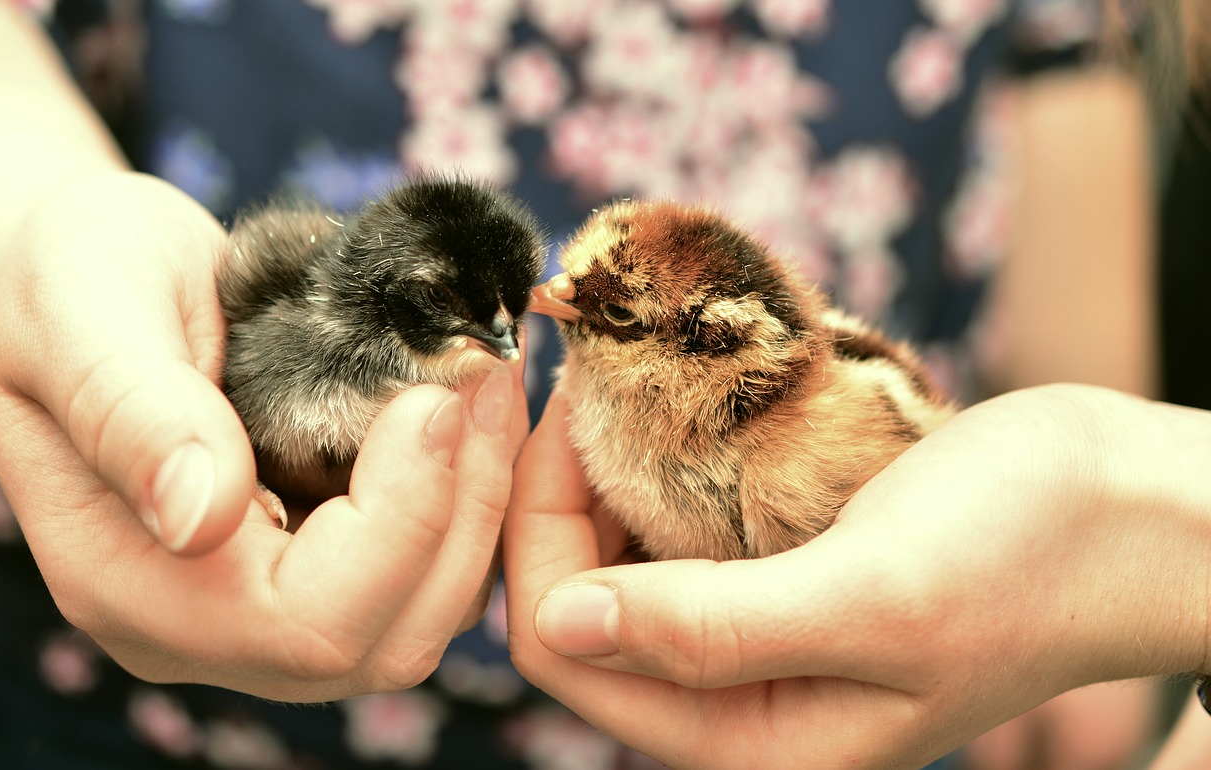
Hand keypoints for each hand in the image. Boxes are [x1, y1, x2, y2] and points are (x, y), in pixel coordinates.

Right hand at [0, 171, 525, 701]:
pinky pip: (430, 572)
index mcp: (127, 584)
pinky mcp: (320, 571)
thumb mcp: (80, 304)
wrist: (89, 278)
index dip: (397, 524)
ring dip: (481, 499)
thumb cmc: (71, 276)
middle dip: (462, 507)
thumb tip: (203, 518)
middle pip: (386, 636)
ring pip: (426, 612)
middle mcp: (203, 627)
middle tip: (488, 375)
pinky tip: (473, 408)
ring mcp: (266, 609)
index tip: (429, 399)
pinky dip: (471, 495)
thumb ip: (130, 409)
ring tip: (490, 380)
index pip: (305, 620)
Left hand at [505, 384, 1210, 768]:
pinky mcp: (778, 567)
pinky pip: (678, 520)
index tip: (554, 414)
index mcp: (749, 735)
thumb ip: (711, 631)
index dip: (535, 532)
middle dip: (557, 492)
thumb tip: (555, 628)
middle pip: (578, 597)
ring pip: (621, 552)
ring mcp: (755, 627)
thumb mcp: (873, 598)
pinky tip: (665, 405)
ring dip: (604, 467)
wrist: (1130, 506)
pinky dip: (658, 460)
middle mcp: (737, 693)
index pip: (564, 647)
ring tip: (612, 382)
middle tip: (578, 383)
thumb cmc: (1029, 556)